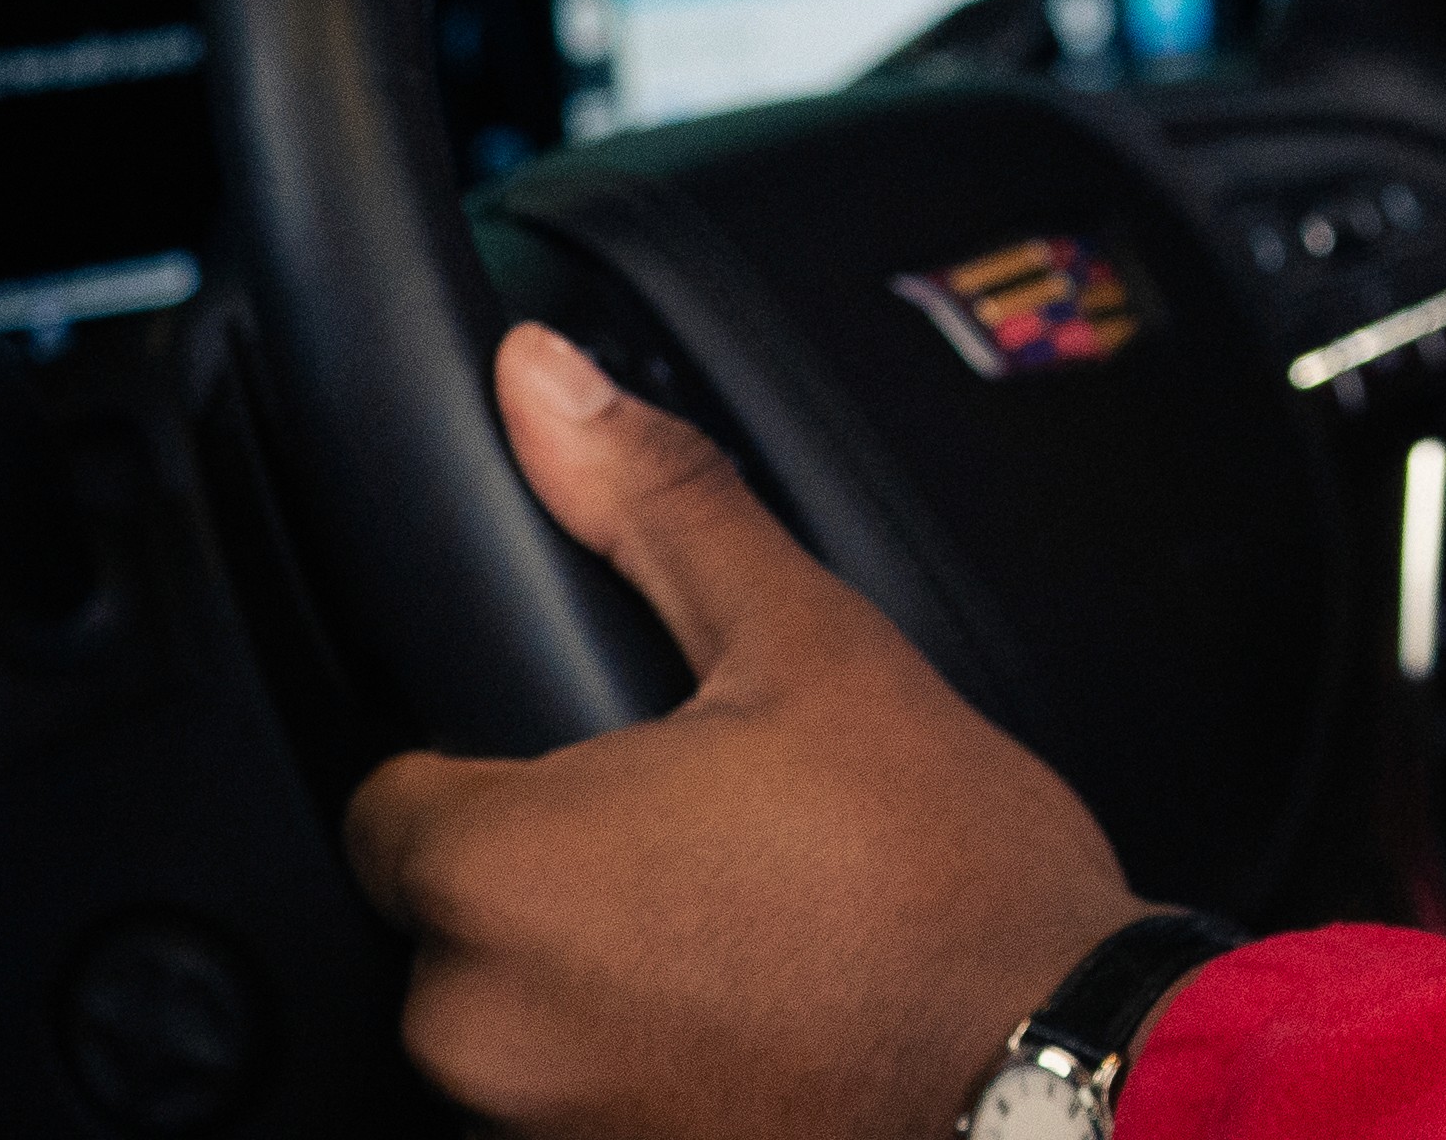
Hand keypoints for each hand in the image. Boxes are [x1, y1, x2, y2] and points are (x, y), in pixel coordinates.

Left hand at [347, 327, 1150, 1139]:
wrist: (1056, 1074)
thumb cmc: (942, 876)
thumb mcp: (808, 642)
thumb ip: (655, 500)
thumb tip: (543, 381)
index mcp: (501, 871)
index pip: (389, 796)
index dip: (496, 758)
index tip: (604, 757)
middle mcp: (482, 1027)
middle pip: (453, 912)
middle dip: (557, 868)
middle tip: (708, 835)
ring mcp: (539, 1134)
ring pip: (518, 1015)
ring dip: (597, 974)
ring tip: (748, 926)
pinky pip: (579, 1102)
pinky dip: (644, 1058)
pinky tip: (757, 1014)